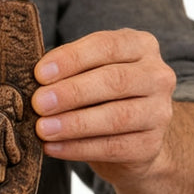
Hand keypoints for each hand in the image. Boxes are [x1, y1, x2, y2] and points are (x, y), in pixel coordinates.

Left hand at [31, 29, 175, 184]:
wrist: (130, 140)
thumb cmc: (99, 96)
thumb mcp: (88, 72)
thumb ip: (67, 69)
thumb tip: (33, 78)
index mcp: (140, 46)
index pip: (107, 46)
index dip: (72, 59)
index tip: (40, 74)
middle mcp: (157, 76)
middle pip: (114, 80)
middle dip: (72, 92)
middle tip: (39, 103)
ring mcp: (159, 112)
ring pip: (116, 117)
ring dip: (74, 123)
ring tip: (42, 128)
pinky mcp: (151, 145)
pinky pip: (112, 147)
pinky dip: (78, 148)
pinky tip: (52, 147)